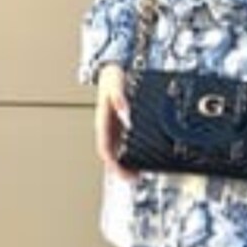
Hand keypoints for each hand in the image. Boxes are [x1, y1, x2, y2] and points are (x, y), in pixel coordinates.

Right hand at [94, 63, 135, 178]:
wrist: (115, 68)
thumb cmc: (113, 75)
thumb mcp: (115, 82)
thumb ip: (119, 96)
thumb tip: (124, 109)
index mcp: (103, 120)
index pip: (104, 146)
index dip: (111, 160)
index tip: (120, 169)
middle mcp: (108, 127)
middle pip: (112, 153)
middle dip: (121, 168)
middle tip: (133, 178)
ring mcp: (115, 127)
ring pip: (119, 150)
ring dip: (127, 164)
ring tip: (138, 174)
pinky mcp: (123, 125)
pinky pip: (127, 143)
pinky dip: (134, 153)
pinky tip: (143, 157)